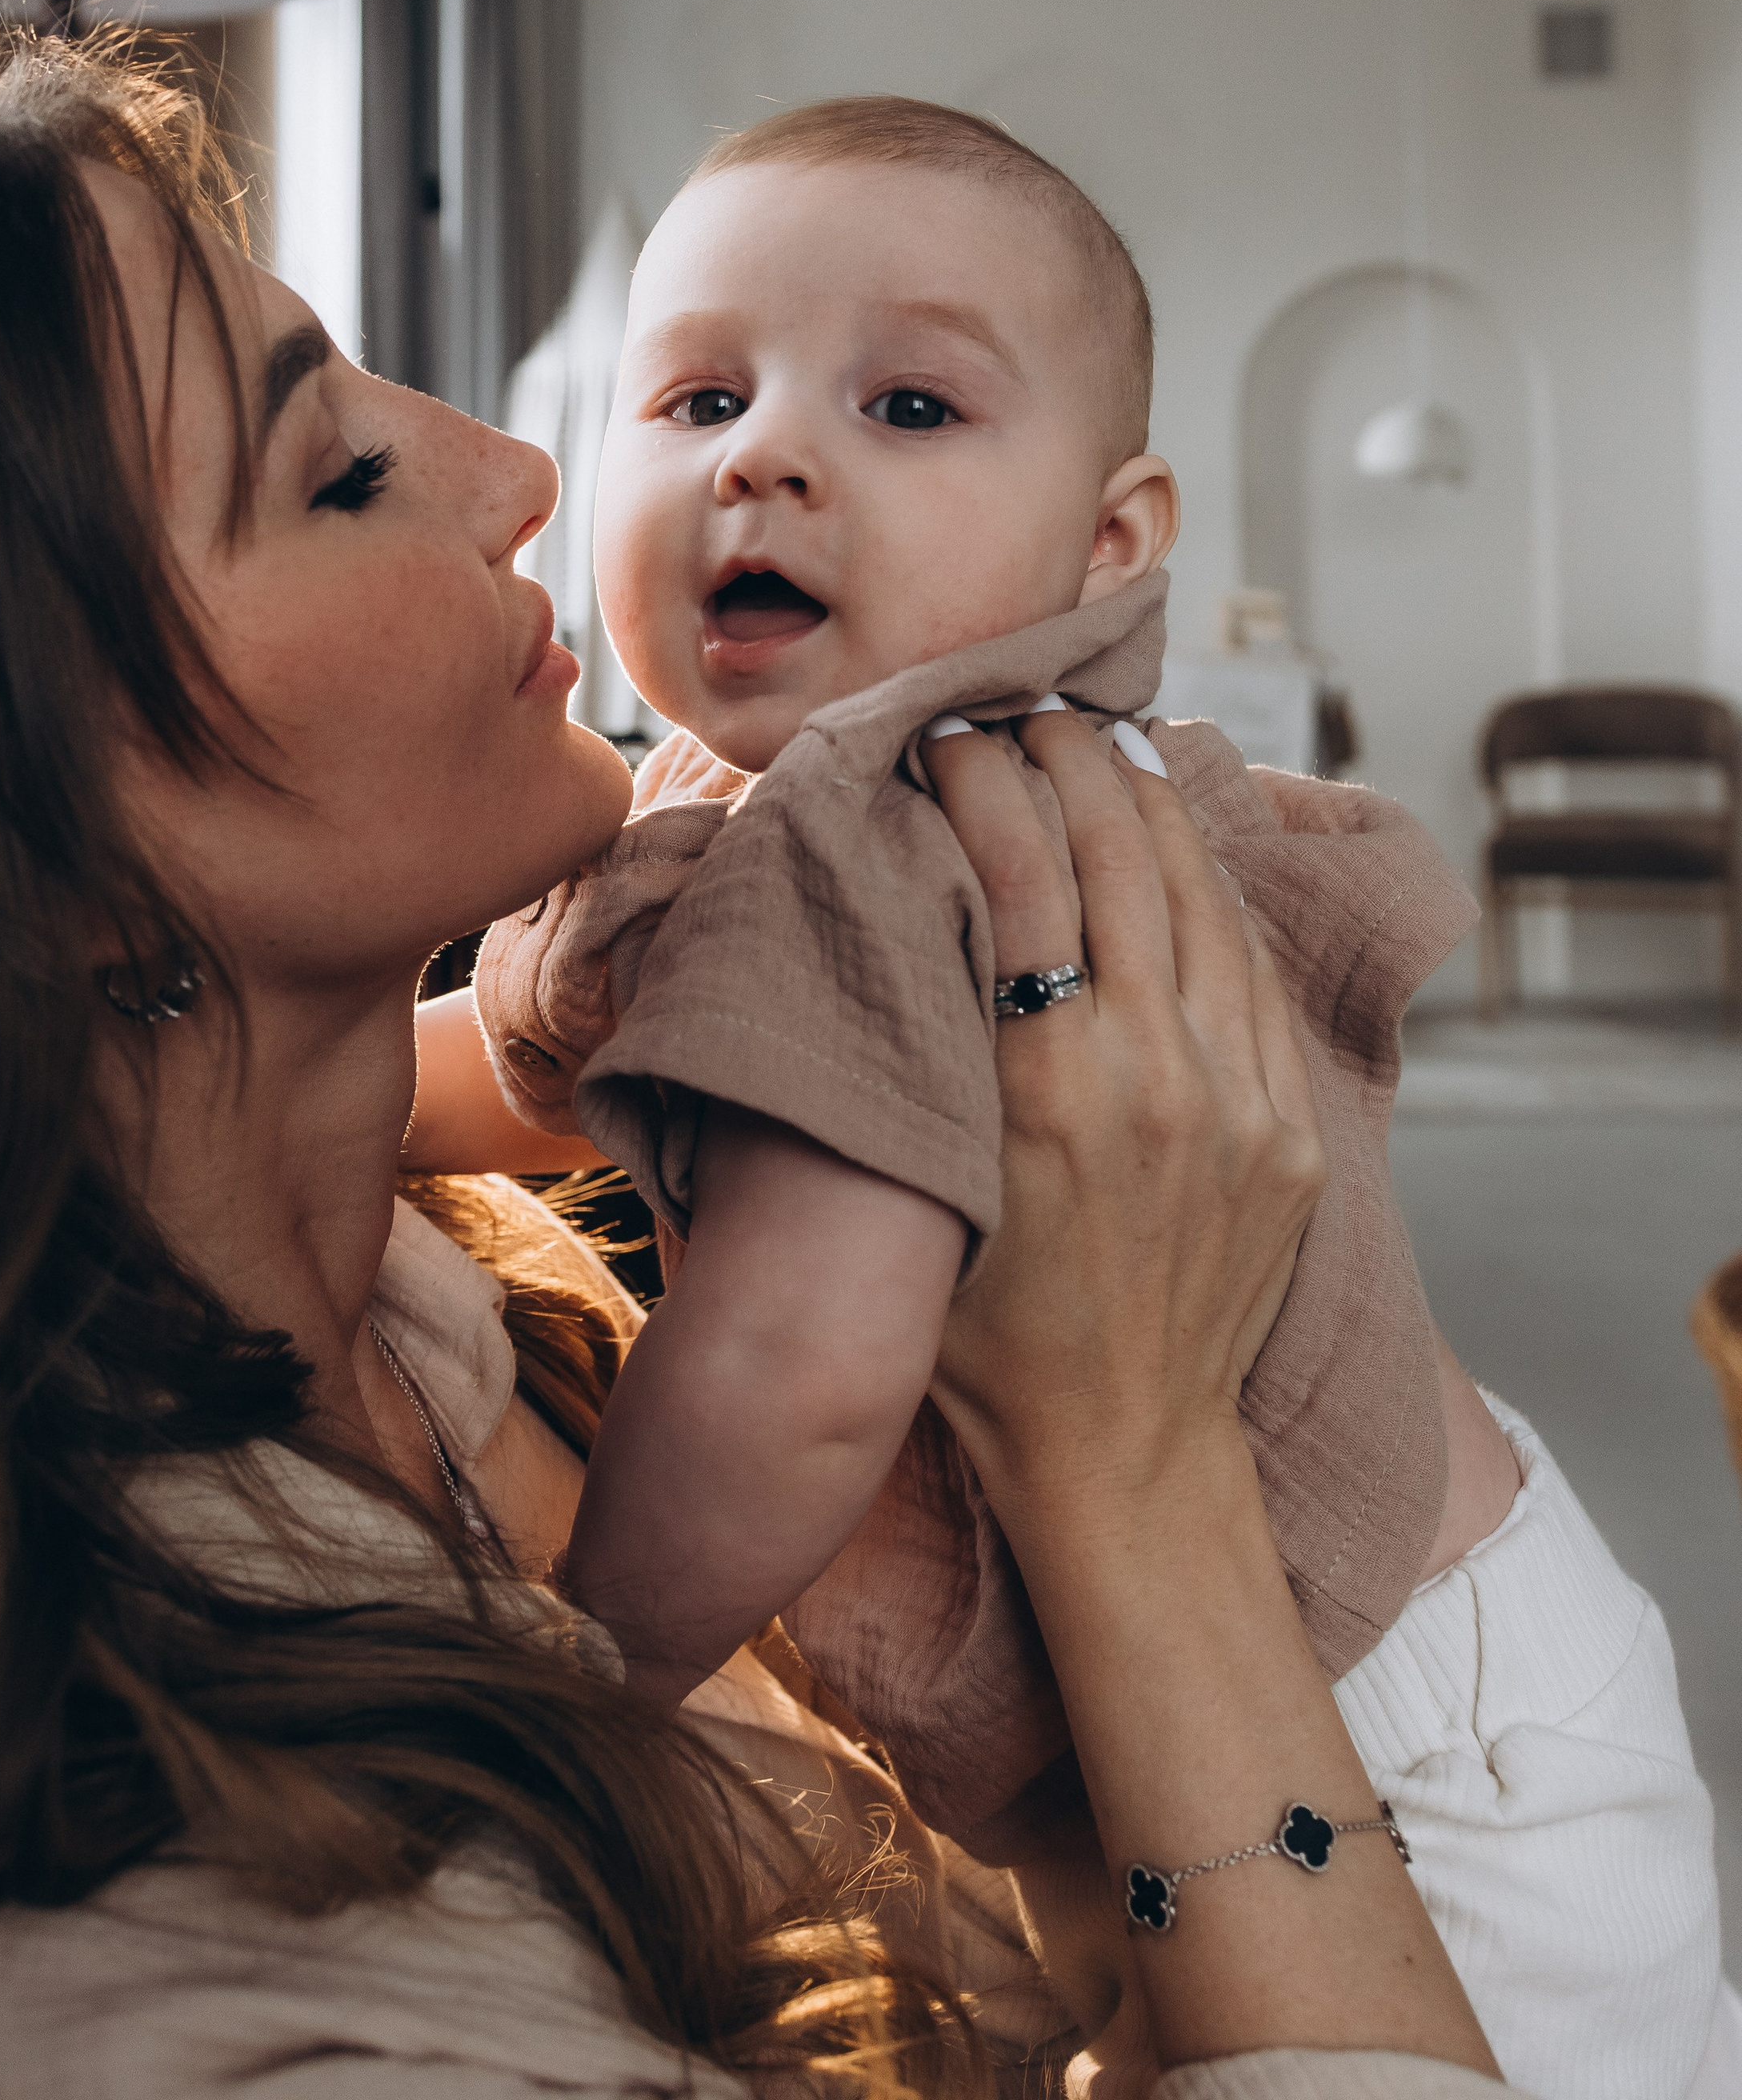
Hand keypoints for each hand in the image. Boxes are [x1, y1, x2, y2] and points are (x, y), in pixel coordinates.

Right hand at [923, 711, 1323, 1516]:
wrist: (1123, 1455)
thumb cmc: (982, 1337)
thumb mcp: (915, 1185)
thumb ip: (907, 1054)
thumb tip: (877, 909)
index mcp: (1045, 1092)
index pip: (1020, 874)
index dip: (979, 781)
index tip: (944, 735)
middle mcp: (1154, 1079)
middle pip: (1117, 856)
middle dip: (1063, 759)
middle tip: (1019, 712)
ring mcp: (1240, 1103)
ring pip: (1199, 894)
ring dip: (1143, 801)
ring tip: (1095, 744)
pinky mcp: (1290, 1130)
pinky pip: (1249, 967)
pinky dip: (1206, 886)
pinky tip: (1170, 843)